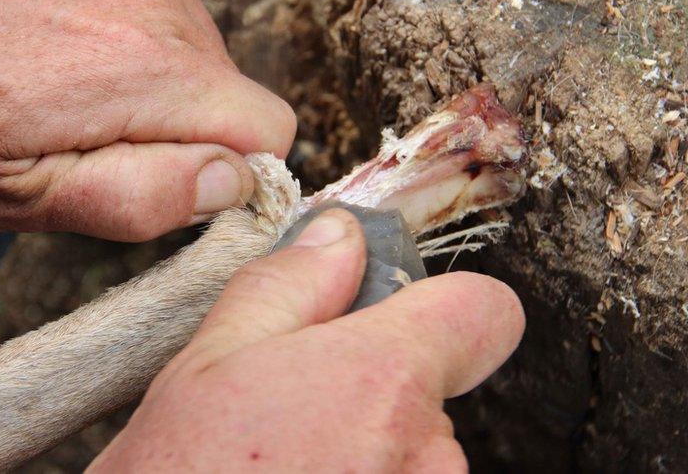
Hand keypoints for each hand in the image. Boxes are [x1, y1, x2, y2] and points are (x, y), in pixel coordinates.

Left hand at [0, 0, 294, 240]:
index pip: (268, 129)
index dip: (231, 168)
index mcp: (141, 73)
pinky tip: (51, 33)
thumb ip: (137, 198)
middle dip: (176, 123)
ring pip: (192, 41)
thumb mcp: (10, 199)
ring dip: (144, 73)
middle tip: (86, 133)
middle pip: (227, 86)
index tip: (170, 176)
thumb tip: (231, 182)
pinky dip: (118, 24)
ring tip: (58, 81)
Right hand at [90, 209, 524, 471]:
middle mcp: (429, 457)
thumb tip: (342, 237)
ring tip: (288, 471)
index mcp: (382, 380)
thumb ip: (289, 287)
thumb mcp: (204, 368)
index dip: (441, 306)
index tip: (395, 319)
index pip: (483, 312)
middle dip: (375, 393)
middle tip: (294, 419)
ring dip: (368, 457)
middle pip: (433, 391)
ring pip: (418, 456)